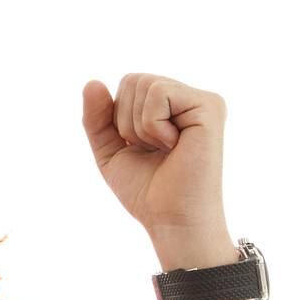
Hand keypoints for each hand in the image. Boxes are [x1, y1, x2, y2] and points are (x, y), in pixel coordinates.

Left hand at [82, 74, 229, 248]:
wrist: (171, 219)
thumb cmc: (146, 190)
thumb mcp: (110, 150)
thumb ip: (97, 117)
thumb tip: (91, 82)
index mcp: (170, 106)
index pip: (127, 85)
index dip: (118, 119)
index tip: (139, 148)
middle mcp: (188, 98)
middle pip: (133, 80)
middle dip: (126, 121)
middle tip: (152, 150)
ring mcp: (202, 101)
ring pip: (144, 84)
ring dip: (140, 126)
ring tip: (164, 149)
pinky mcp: (209, 106)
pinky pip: (159, 93)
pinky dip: (153, 125)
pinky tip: (174, 146)